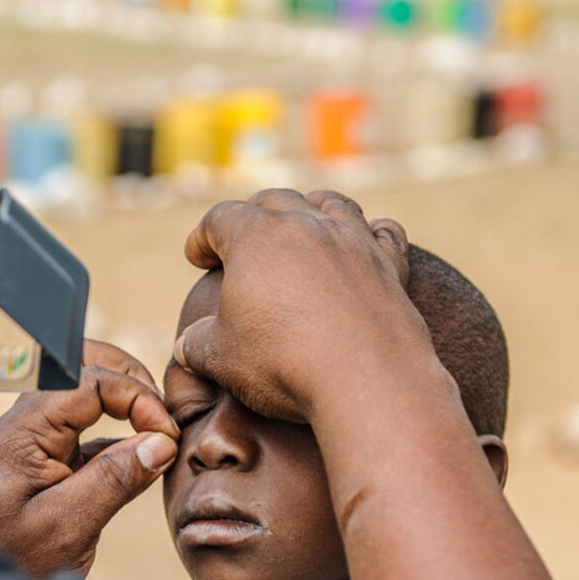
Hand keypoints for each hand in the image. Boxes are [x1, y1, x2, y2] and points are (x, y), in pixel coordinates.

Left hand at [0, 340, 178, 577]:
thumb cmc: (8, 561)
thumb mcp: (67, 524)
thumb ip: (115, 478)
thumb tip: (161, 442)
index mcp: (24, 428)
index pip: (89, 380)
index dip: (137, 397)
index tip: (167, 433)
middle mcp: (26, 424)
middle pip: (84, 370)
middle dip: (131, 382)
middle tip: (165, 415)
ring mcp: (35, 442)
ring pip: (87, 397)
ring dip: (126, 406)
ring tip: (161, 435)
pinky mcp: (46, 463)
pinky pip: (87, 433)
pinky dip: (119, 437)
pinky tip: (142, 460)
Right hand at [174, 189, 428, 423]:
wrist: (364, 380)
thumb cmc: (282, 364)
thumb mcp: (221, 358)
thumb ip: (197, 344)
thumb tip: (187, 344)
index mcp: (255, 237)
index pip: (219, 219)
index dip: (202, 237)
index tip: (197, 257)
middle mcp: (306, 225)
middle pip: (275, 199)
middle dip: (253, 213)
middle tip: (242, 235)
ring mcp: (353, 240)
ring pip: (331, 203)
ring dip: (313, 207)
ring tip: (304, 222)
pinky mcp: (391, 266)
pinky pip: (385, 232)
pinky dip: (373, 232)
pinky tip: (368, 240)